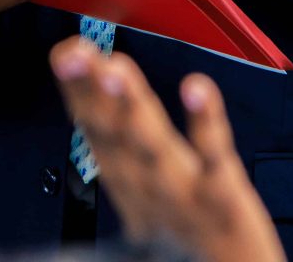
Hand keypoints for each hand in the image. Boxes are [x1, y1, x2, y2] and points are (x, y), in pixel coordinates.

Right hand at [50, 37, 284, 261]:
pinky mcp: (224, 203)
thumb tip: (104, 107)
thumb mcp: (146, 205)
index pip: (95, 133)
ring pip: (151, 147)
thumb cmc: (191, 249)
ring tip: (117, 70)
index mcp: (129, 188)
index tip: (67, 51)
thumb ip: (127, 159)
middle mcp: (147, 191)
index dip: (78, 92)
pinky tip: (197, 89)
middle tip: (75, 53)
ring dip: (131, 109)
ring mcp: (183, 197)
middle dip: (91, 92)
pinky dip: (205, 123)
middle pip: (113, 136)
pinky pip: (214, 159)